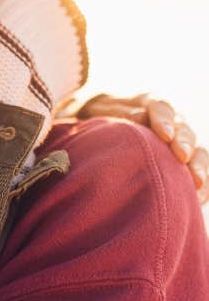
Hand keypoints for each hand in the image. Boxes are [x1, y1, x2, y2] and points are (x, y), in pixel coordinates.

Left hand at [76, 93, 207, 201]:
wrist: (105, 121)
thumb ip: (120, 112)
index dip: (165, 121)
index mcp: (152, 105)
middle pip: (184, 131)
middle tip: (182, 156)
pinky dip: (202, 183)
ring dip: (199, 165)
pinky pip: (197, 170)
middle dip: (185, 143)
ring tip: (197, 181)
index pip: (162, 109)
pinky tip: (199, 196)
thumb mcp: (104, 109)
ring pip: (198, 150)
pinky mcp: (184, 160)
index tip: (165, 134)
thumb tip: (139, 117)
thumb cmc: (102, 115)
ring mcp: (181, 141)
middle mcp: (173, 121)